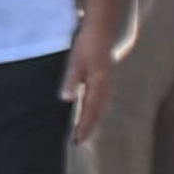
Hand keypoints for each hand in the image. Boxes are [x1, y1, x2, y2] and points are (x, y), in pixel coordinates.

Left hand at [62, 24, 113, 144]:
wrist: (101, 31)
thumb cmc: (87, 45)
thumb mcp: (76, 61)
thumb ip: (72, 80)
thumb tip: (67, 98)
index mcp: (99, 84)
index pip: (90, 110)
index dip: (84, 126)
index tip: (77, 139)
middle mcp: (105, 87)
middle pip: (97, 112)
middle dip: (88, 127)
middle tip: (78, 142)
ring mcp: (107, 84)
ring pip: (100, 108)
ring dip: (92, 121)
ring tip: (83, 132)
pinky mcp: (104, 81)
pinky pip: (100, 101)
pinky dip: (95, 111)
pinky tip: (90, 114)